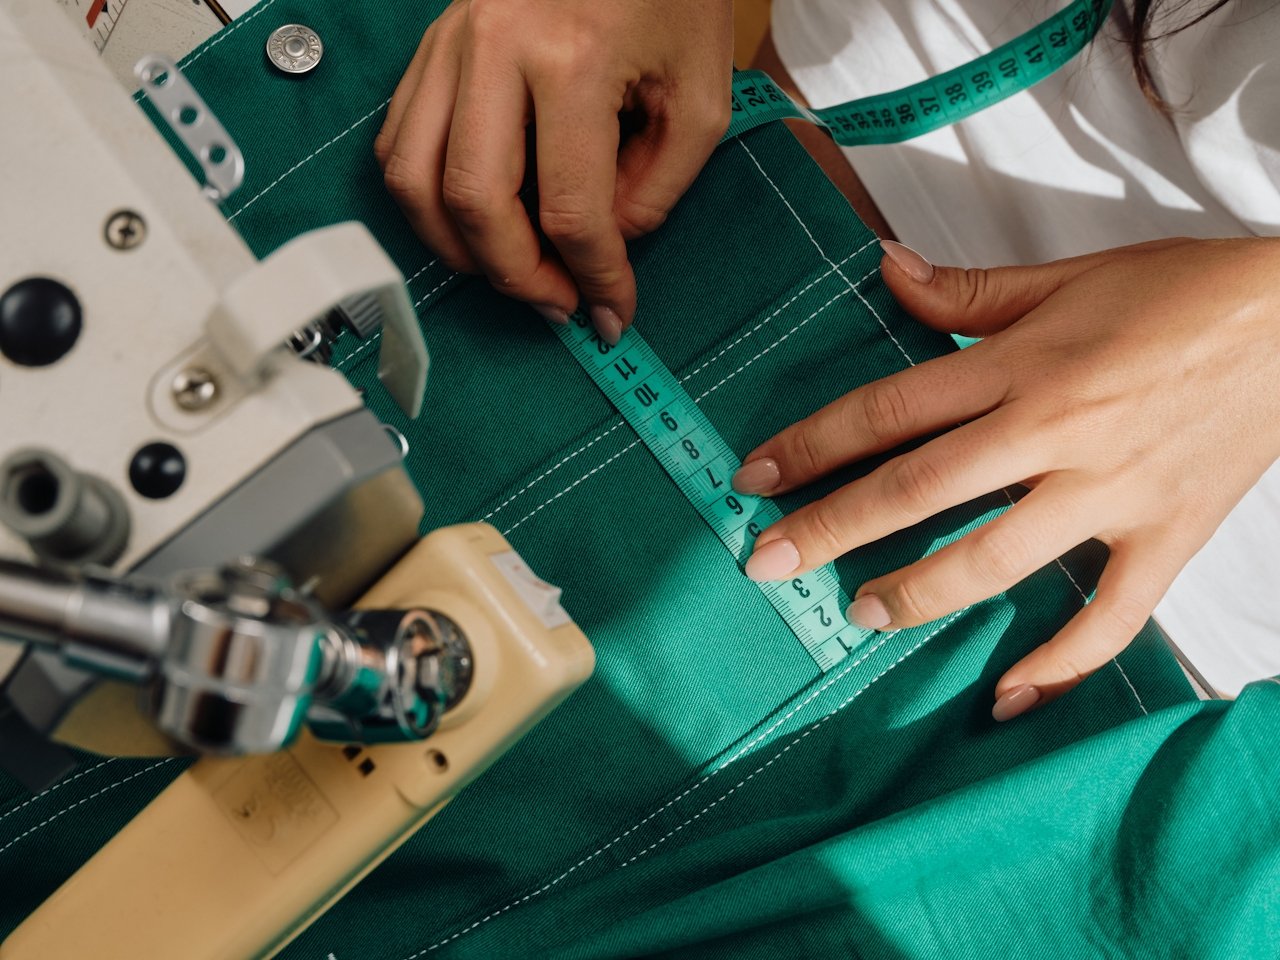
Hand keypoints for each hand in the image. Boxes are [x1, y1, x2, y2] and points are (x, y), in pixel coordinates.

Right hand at [375, 0, 733, 342]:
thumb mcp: (699, 96)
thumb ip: (657, 188)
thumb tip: (599, 250)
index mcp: (573, 57)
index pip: (570, 208)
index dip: (594, 277)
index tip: (611, 311)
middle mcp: (494, 46)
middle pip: (474, 202)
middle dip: (517, 276)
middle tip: (558, 302)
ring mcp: (450, 42)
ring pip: (414, 178)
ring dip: (458, 248)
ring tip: (512, 269)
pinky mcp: (431, 45)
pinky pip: (398, 141)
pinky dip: (426, 199)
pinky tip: (474, 218)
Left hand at [733, 237, 1279, 718]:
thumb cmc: (1183, 293)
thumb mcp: (1068, 276)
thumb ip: (967, 291)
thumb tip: (882, 271)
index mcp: (1023, 366)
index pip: (891, 410)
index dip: (813, 443)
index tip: (755, 476)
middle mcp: (1056, 434)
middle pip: (921, 489)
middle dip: (834, 529)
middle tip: (768, 565)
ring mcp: (1112, 494)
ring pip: (998, 560)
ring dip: (920, 593)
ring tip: (861, 615)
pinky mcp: (1165, 539)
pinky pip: (1110, 620)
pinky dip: (1061, 666)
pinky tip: (1007, 699)